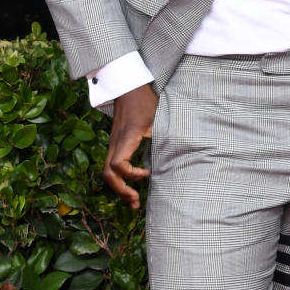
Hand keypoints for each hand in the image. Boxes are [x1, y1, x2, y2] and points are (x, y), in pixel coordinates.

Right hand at [102, 83, 158, 209]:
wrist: (127, 87)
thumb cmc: (144, 101)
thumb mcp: (158, 117)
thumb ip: (165, 135)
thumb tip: (182, 151)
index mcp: (126, 138)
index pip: (118, 165)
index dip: (132, 174)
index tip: (148, 173)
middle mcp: (115, 143)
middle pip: (108, 174)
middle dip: (121, 191)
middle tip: (136, 202)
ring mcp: (113, 144)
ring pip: (107, 172)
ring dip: (118, 188)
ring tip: (133, 200)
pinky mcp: (115, 144)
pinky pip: (111, 166)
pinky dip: (119, 178)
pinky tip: (131, 184)